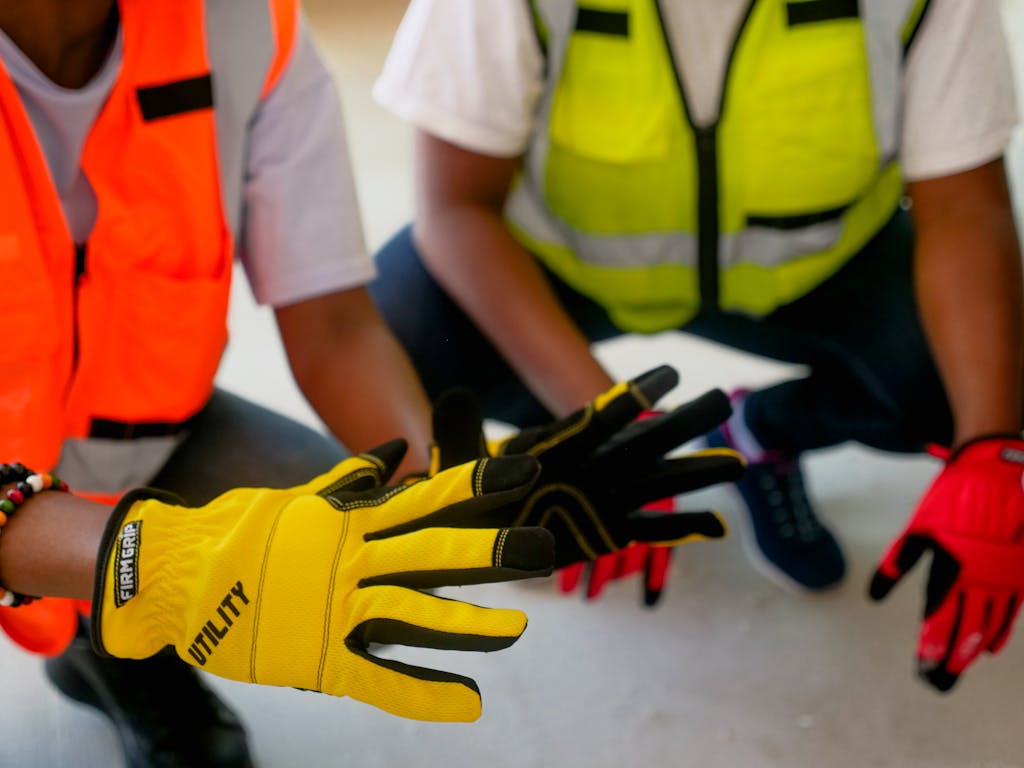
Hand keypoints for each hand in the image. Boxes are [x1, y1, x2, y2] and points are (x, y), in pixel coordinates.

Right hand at [91, 440, 553, 721]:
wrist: (171, 573)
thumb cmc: (237, 532)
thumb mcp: (301, 497)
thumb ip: (353, 478)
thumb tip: (396, 451)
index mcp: (347, 520)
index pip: (424, 499)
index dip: (474, 486)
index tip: (522, 473)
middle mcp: (348, 560)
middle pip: (429, 554)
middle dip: (487, 553)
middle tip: (540, 550)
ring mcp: (332, 609)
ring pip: (410, 615)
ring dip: (465, 626)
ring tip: (517, 630)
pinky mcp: (316, 657)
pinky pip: (377, 678)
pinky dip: (423, 692)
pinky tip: (467, 703)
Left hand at [427, 365, 743, 567]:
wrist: (479, 531)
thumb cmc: (473, 492)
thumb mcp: (462, 465)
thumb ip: (460, 432)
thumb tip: (451, 395)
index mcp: (562, 444)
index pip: (600, 417)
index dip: (632, 399)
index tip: (668, 375)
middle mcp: (593, 466)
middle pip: (643, 442)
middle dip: (682, 425)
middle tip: (721, 403)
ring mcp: (606, 499)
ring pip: (657, 482)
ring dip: (694, 473)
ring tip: (737, 464)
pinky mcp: (609, 533)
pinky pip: (651, 529)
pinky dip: (682, 529)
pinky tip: (717, 527)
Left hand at [869, 436, 1023, 691]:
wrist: (996, 470)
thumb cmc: (951, 498)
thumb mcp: (918, 528)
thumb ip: (896, 562)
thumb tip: (874, 595)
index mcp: (952, 568)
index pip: (939, 619)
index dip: (930, 647)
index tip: (921, 669)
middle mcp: (982, 578)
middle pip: (966, 631)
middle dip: (951, 660)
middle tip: (939, 683)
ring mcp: (1007, 576)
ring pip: (992, 626)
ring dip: (973, 650)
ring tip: (959, 669)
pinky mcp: (1021, 571)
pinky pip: (1013, 611)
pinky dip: (1000, 632)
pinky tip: (989, 648)